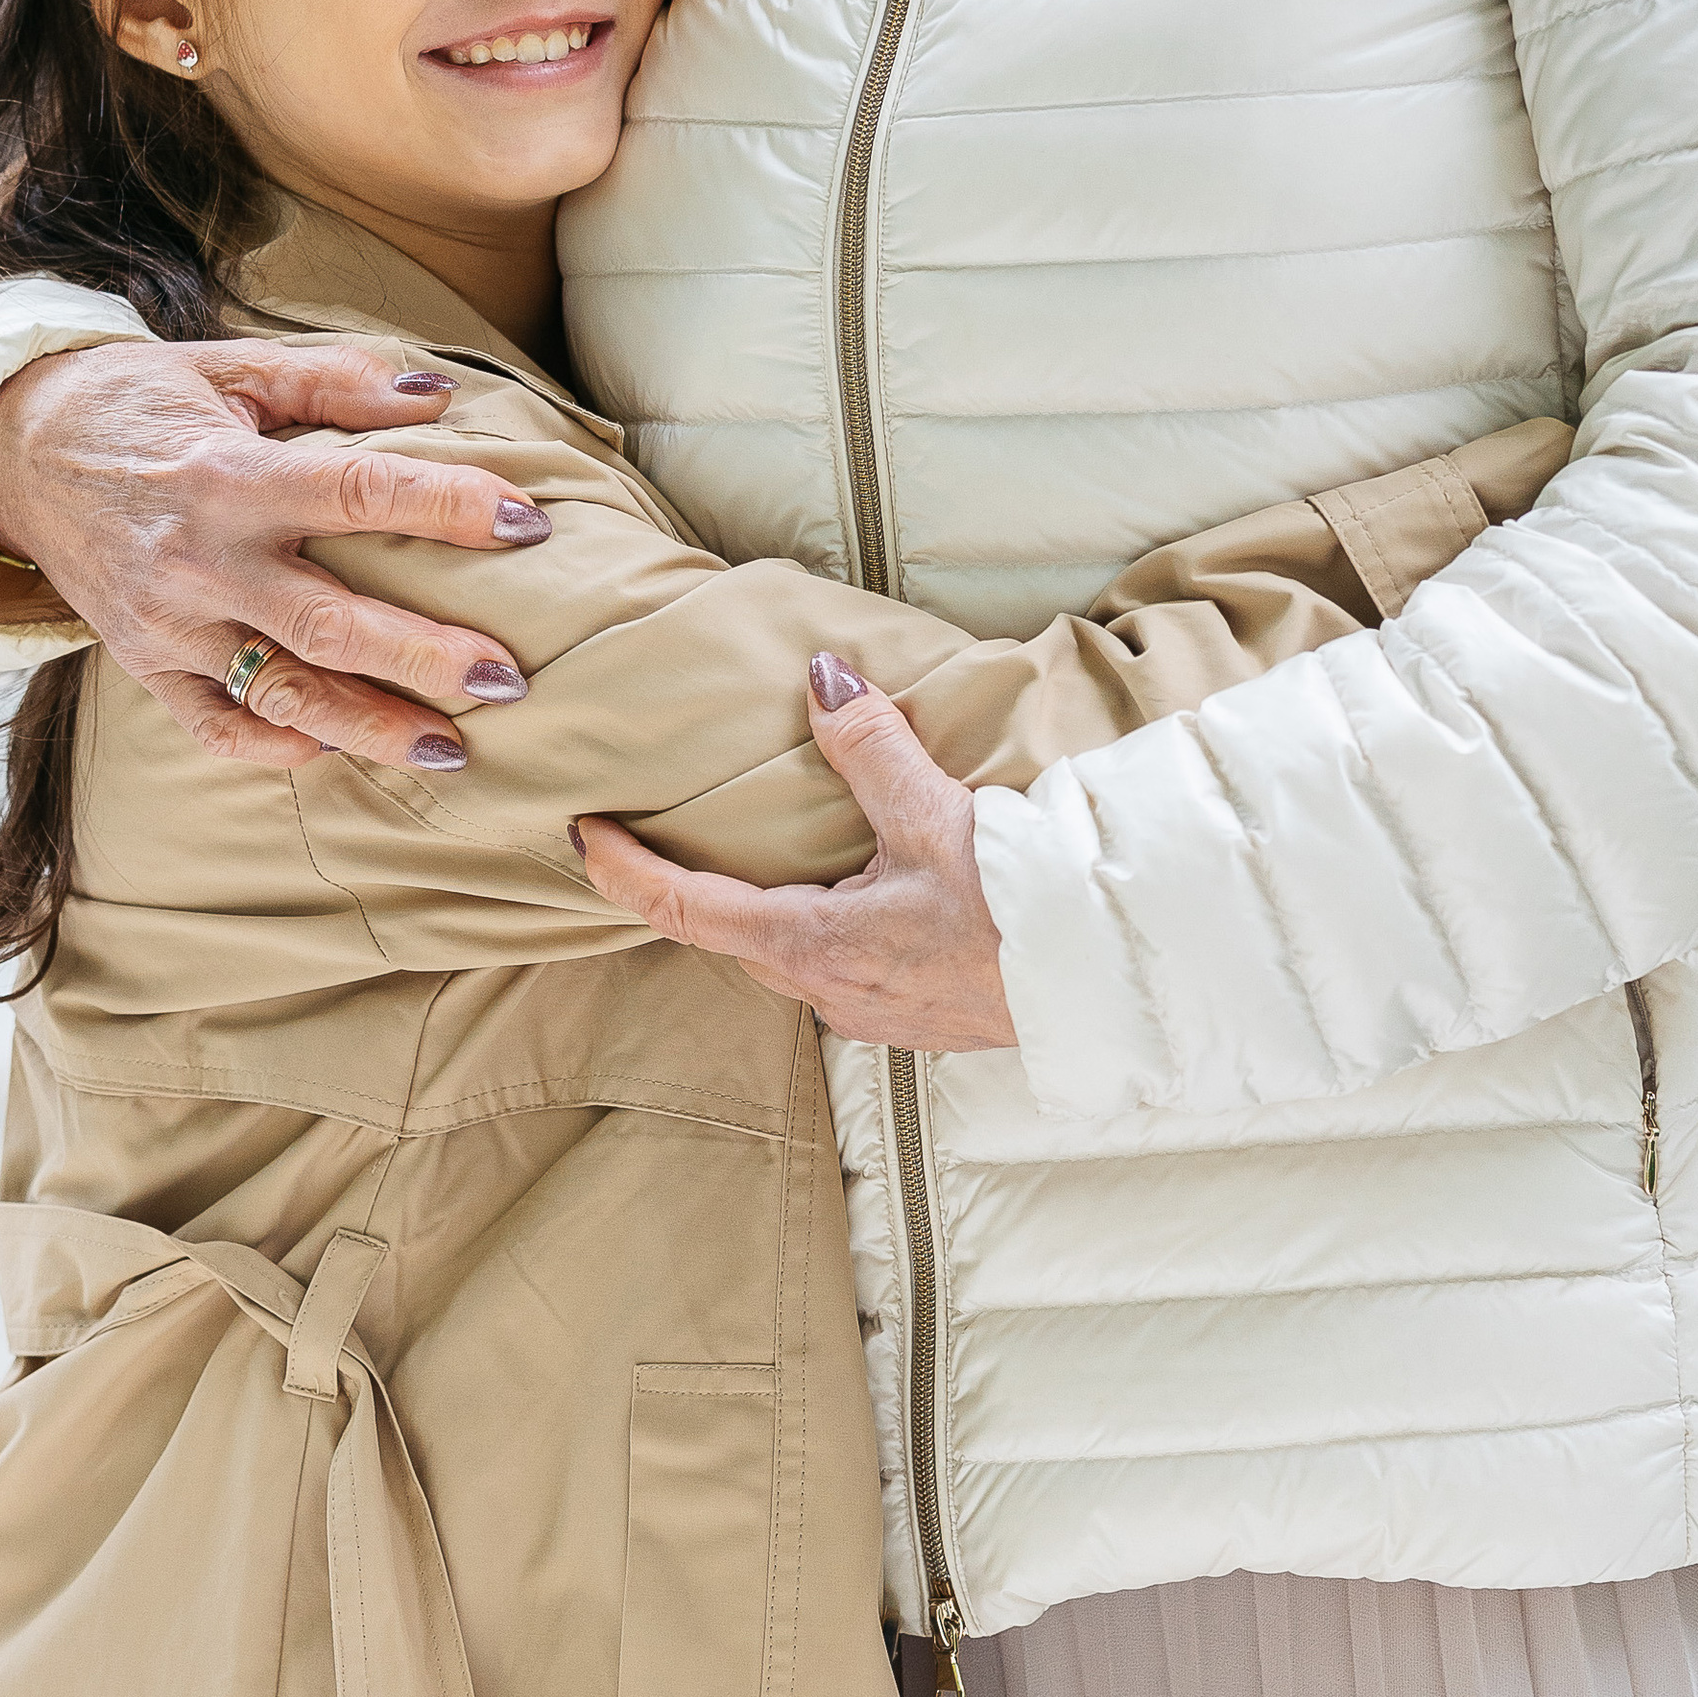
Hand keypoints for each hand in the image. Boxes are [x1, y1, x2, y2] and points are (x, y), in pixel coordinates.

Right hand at [0, 339, 549, 767]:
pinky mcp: (143, 665)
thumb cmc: (140, 403)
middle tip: (510, 677)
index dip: (446, 509)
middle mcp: (200, 560)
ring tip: (453, 749)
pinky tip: (338, 749)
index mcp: (229, 474)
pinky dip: (279, 745)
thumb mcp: (232, 367)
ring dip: (372, 726)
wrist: (12, 453)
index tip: (527, 523)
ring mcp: (169, 625)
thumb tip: (439, 395)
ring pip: (285, 692)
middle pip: (330, 623)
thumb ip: (335, 379)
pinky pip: (217, 726)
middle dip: (426, 657)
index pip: (357, 493)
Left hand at [574, 661, 1018, 1050]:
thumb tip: (819, 677)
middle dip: (692, 889)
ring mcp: (875, 1014)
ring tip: (761, 854)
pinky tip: (856, 897)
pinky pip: (841, 970)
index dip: (626, 872)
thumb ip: (869, 745)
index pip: (686, 911)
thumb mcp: (938, 815)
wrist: (1113, 980)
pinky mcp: (917, 1019)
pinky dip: (822, 927)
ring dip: (766, 909)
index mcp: (814, 947)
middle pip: (733, 937)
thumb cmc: (1024, 909)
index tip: (584, 835)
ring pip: (789, 956)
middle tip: (655, 834)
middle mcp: (832, 994)